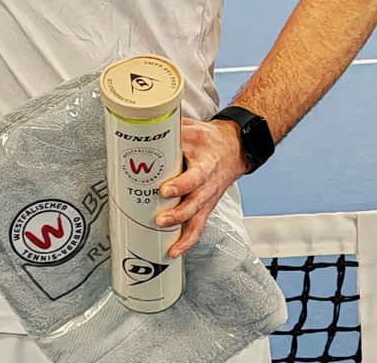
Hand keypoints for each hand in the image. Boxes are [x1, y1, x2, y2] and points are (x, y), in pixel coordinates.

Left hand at [154, 117, 246, 257]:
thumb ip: (170, 131)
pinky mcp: (206, 207)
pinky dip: (188, 241)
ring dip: (183, 235)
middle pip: (195, 204)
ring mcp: (208, 199)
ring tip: (170, 247)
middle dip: (178, 214)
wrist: (233, 149)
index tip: (165, 190)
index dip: (181, 185)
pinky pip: (198, 227)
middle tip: (160, 220)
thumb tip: (143, 126)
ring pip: (198, 220)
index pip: (194, 177)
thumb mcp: (192, 129)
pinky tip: (175, 250)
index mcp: (206, 164)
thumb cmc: (209, 140)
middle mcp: (209, 185)